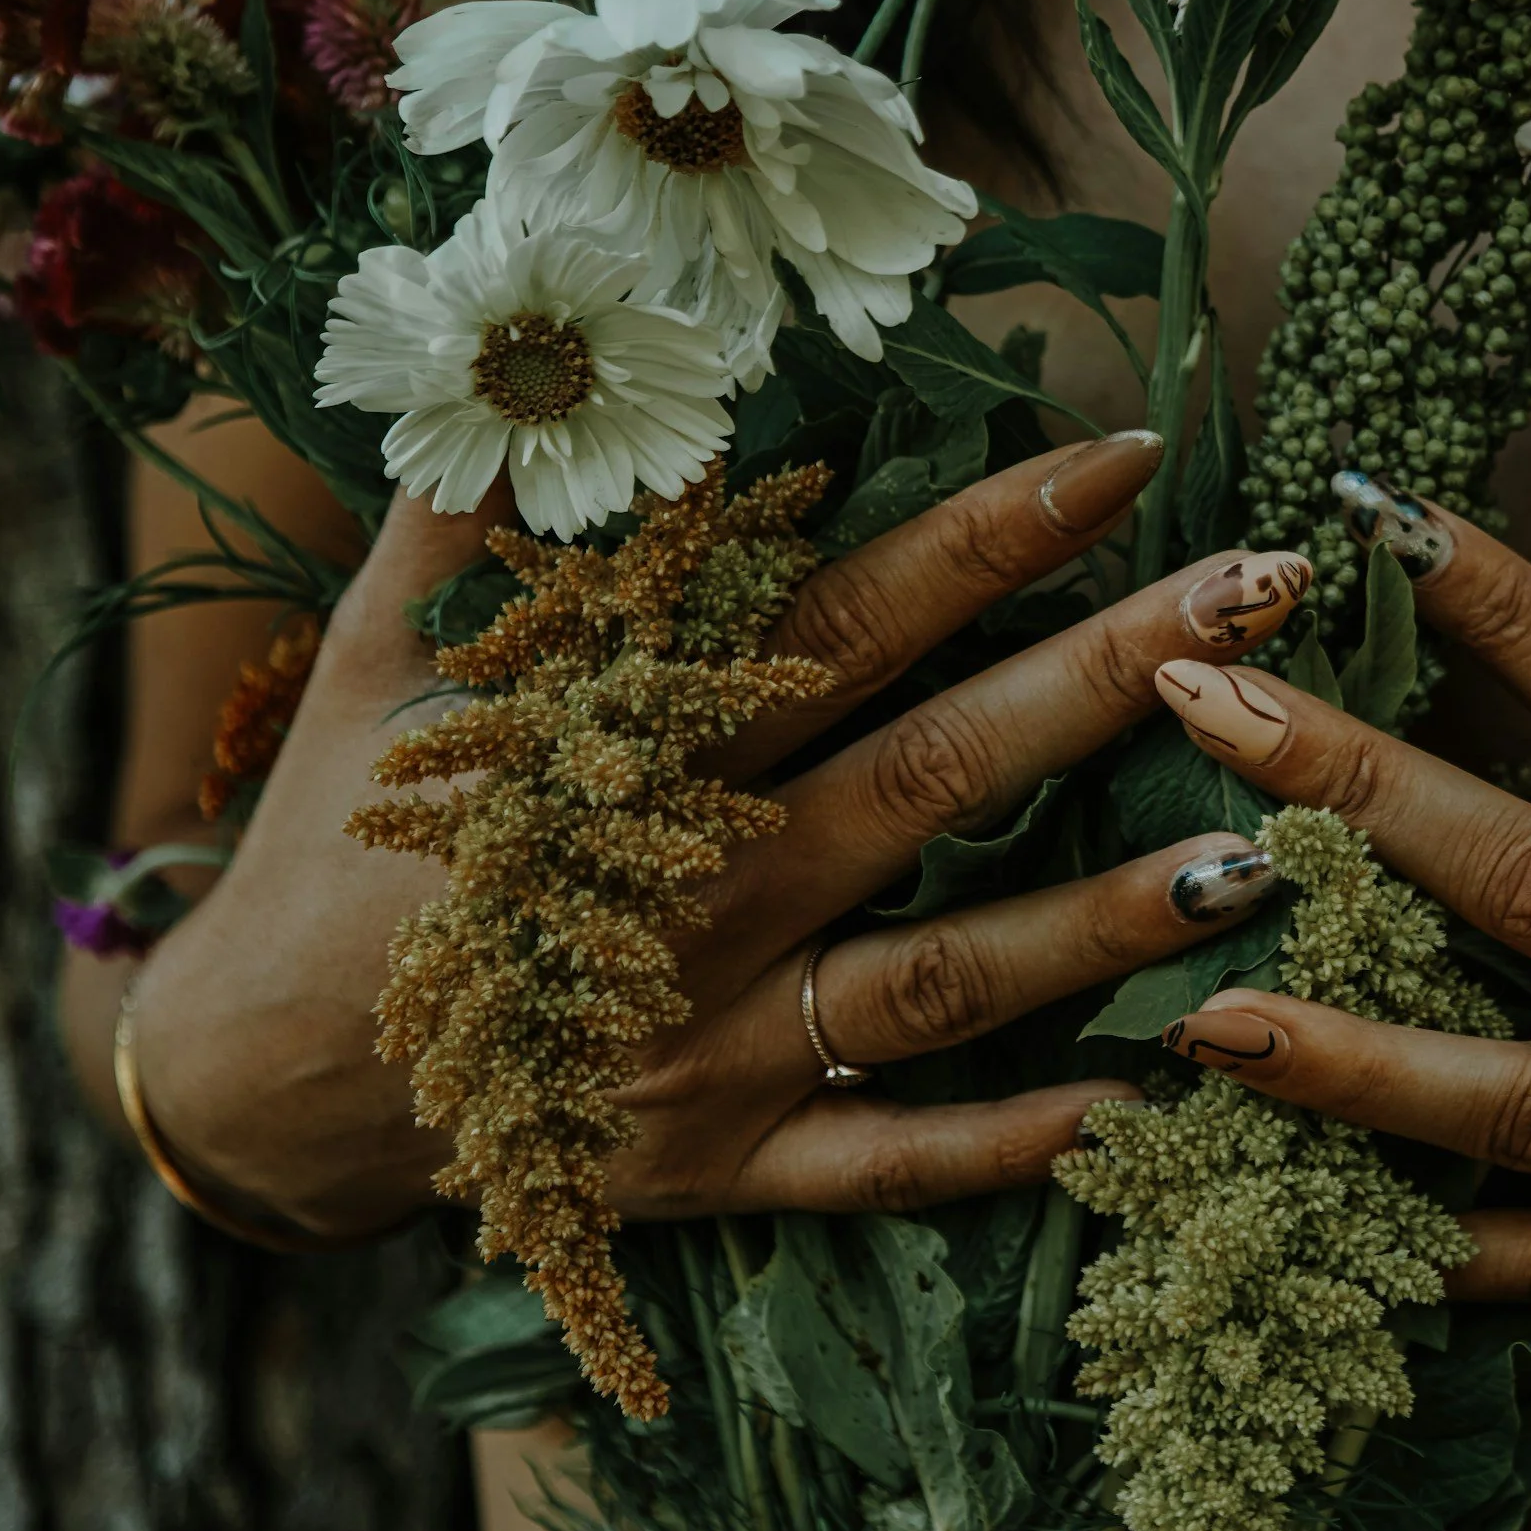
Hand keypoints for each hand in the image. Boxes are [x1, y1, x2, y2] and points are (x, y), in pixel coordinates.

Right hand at [132, 434, 1315, 1239]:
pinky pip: (881, 1162)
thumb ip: (480, 523)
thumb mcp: (386, 666)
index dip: (986, 538)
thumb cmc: (346, 850)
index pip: (838, 625)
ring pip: (942, 978)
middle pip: (933, 773)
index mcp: (628, 753)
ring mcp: (718, 1044)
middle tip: (1264, 595)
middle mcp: (697, 894)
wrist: (262, 1082)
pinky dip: (1006, 1145)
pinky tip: (1141, 1105)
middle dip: (1107, 676)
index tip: (1126, 458)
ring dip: (1105, 919)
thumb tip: (547, 366)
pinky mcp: (719, 1164)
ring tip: (1268, 856)